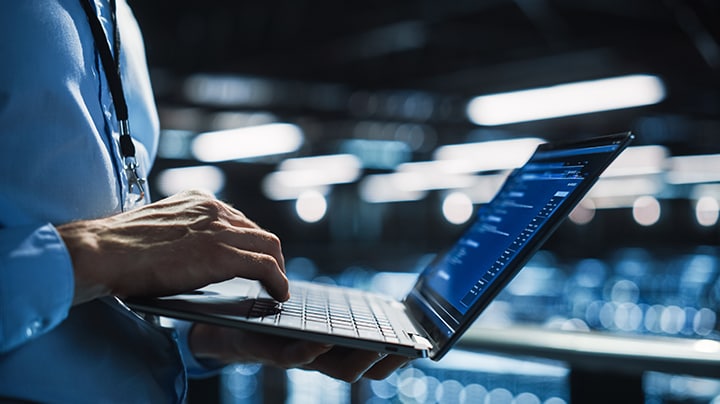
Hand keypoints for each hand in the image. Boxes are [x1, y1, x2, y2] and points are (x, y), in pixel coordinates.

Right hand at [57, 190, 288, 304]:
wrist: (103, 251)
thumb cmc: (120, 247)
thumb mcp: (161, 228)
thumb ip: (184, 232)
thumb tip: (196, 254)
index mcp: (199, 200)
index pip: (239, 220)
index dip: (250, 243)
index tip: (253, 260)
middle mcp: (214, 209)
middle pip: (258, 232)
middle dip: (269, 256)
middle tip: (272, 278)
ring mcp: (219, 230)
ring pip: (268, 246)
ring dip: (278, 269)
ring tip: (277, 288)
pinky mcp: (222, 255)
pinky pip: (265, 266)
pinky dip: (278, 281)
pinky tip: (278, 294)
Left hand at [189, 323, 410, 382]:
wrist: (226, 324)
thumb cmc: (274, 316)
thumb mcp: (309, 312)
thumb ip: (334, 312)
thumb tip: (372, 302)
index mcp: (331, 348)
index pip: (370, 359)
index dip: (394, 356)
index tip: (417, 345)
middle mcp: (320, 358)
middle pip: (360, 369)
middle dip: (384, 361)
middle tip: (402, 349)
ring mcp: (299, 359)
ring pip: (336, 370)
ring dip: (358, 359)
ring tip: (376, 344)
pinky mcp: (273, 353)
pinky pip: (297, 357)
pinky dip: (313, 350)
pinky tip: (324, 337)